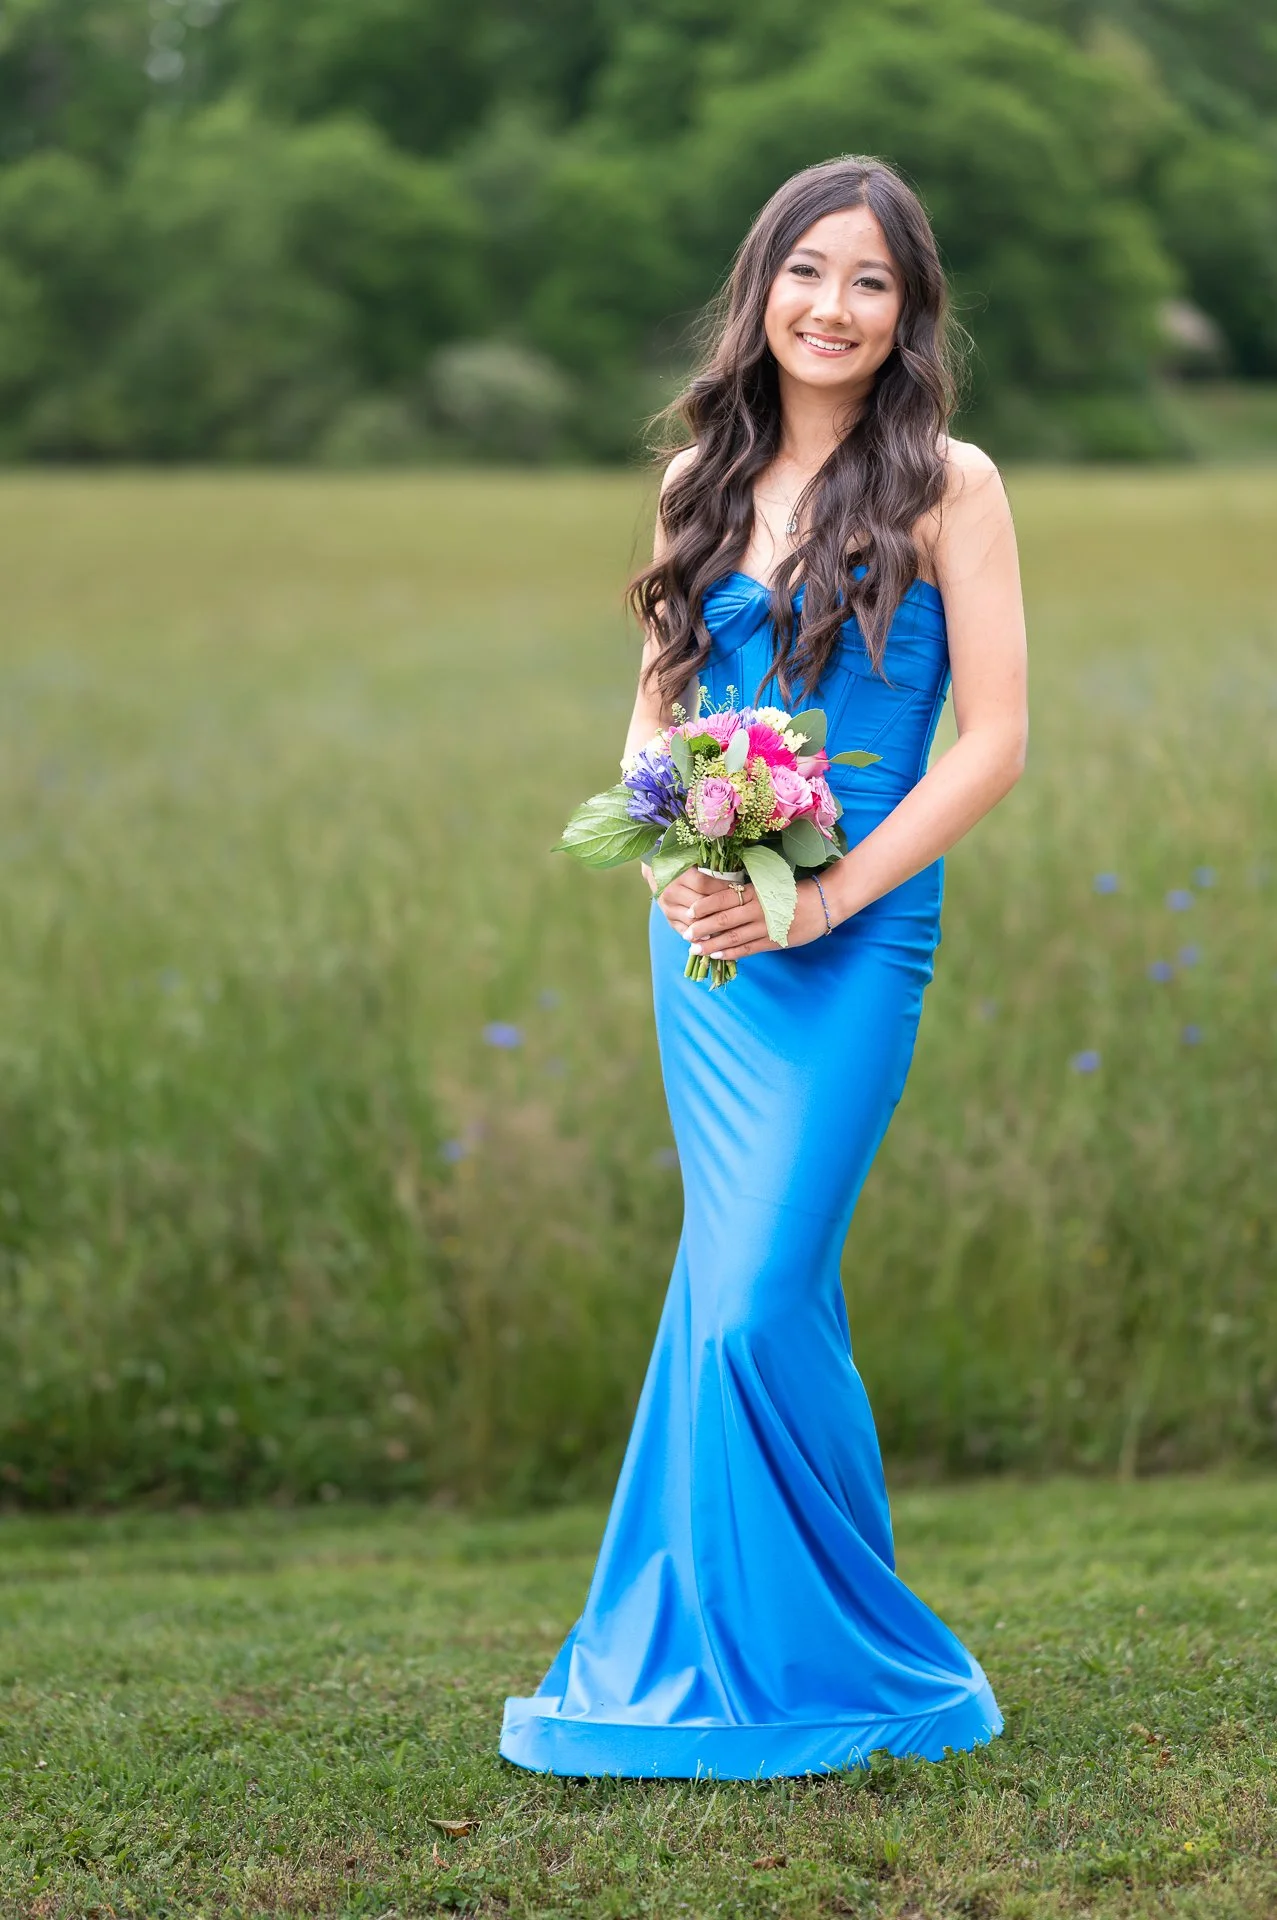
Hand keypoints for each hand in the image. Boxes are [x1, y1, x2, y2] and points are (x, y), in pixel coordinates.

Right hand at [651, 864, 743, 931]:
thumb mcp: (693, 862)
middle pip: (700, 906)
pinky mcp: (669, 921)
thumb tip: (734, 880)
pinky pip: (686, 932)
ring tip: (730, 927)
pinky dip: (701, 936)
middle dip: (720, 909)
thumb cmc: (681, 866)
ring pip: (694, 922)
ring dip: (712, 926)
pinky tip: (714, 936)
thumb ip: (710, 869)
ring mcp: (669, 909)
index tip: (738, 889)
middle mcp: (672, 893)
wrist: (656, 874)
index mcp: (679, 876)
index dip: (722, 887)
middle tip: (738, 911)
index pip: (704, 884)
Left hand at [683, 874, 832, 961]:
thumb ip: (749, 892)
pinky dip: (731, 953)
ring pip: (734, 937)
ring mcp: (767, 927)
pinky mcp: (775, 941)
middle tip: (686, 935)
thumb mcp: (770, 884)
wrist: (825, 901)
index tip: (689, 913)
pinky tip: (717, 955)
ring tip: (696, 949)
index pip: (724, 898)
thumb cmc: (796, 890)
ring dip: (712, 944)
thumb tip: (723, 898)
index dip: (704, 906)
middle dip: (703, 928)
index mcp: (756, 891)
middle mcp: (759, 909)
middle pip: (724, 919)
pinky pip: (748, 949)